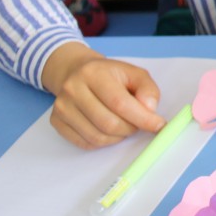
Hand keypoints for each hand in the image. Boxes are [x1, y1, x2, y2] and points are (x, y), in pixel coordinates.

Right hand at [41, 42, 165, 148]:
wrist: (76, 72)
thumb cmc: (110, 75)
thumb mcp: (134, 73)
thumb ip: (147, 89)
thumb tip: (150, 110)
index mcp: (94, 74)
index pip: (120, 103)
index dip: (142, 118)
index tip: (158, 126)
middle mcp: (73, 90)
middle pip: (108, 123)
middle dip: (131, 129)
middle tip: (139, 124)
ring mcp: (62, 108)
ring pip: (97, 137)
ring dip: (118, 137)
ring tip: (125, 125)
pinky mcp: (57, 122)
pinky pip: (85, 143)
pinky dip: (104, 142)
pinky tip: (110, 130)